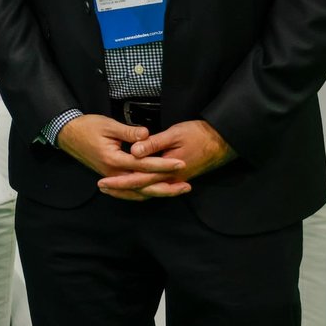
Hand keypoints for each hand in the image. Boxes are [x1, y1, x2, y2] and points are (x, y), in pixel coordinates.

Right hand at [55, 114, 185, 202]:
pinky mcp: (111, 178)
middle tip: (187, 185)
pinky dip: (143, 194)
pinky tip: (155, 192)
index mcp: (113, 159)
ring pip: (138, 192)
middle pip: (144, 185)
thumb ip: (129, 132)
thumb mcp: (108, 125)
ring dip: (158, 192)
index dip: (164, 164)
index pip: (144, 165)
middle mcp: (113, 173)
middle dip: (166, 186)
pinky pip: (129, 192)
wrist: (67, 134)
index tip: (181, 163)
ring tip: (177, 191)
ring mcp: (111, 178)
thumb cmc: (87, 127)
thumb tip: (147, 135)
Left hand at [99, 120, 235, 200]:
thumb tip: (134, 151)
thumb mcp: (174, 134)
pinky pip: (157, 187)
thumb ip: (153, 144)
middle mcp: (170, 180)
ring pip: (149, 190)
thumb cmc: (198, 134)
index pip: (139, 179)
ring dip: (130, 190)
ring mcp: (175, 180)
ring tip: (112, 189)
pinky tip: (134, 186)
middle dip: (121, 189)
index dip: (120, 181)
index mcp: (167, 170)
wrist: (222, 141)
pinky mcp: (178, 178)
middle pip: (142, 189)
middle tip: (102, 187)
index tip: (103, 181)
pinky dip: (143, 188)